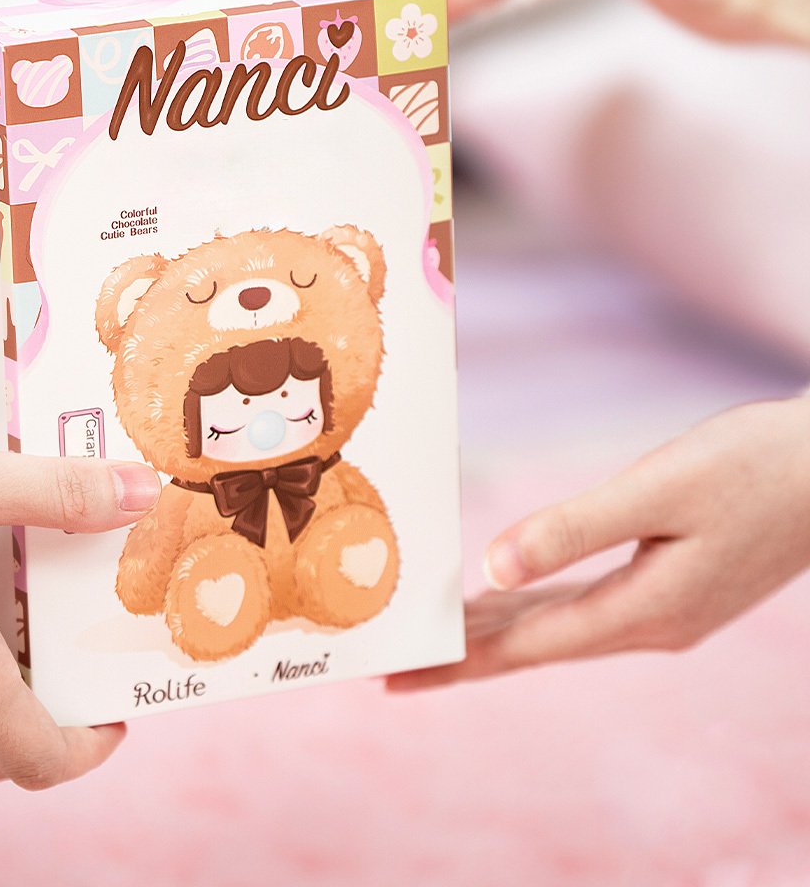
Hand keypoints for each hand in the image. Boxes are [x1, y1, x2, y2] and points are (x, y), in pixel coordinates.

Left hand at [390, 396, 809, 687]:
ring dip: (493, 636)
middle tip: (393, 671)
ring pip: (555, 629)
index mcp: (643, 610)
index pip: (525, 645)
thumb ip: (573, 530)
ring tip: (434, 643)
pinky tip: (507, 603)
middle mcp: (650, 623)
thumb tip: (492, 569)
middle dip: (462, 657)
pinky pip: (580, 608)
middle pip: (533, 646)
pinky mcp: (672, 586)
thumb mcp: (657, 490)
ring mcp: (664, 609)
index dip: (457, 660)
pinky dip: (531, 609)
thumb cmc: (751, 467)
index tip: (397, 678)